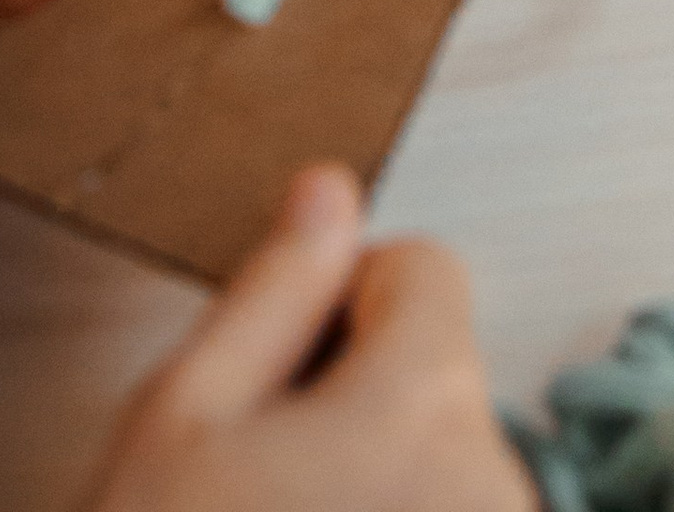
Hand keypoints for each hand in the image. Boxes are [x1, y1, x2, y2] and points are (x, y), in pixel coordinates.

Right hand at [87, 165, 533, 511]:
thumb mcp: (178, 426)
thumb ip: (268, 295)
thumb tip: (329, 191)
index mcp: (424, 398)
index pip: (423, 272)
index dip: (340, 303)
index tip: (281, 376)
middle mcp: (495, 477)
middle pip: (436, 381)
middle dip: (355, 412)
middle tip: (255, 492)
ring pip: (443, 473)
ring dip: (378, 495)